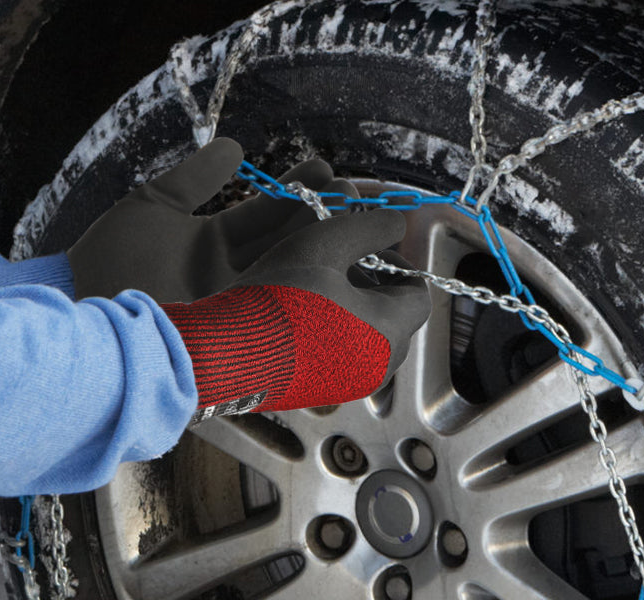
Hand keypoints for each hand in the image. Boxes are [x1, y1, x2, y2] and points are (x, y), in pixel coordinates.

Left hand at [68, 138, 357, 302]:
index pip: (268, 211)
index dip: (300, 189)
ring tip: (356, 212)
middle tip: (357, 191)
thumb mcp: (156, 207)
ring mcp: (240, 304)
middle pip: (291, 240)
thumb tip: (234, 146)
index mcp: (214, 245)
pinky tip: (342, 261)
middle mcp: (232, 276)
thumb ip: (195, 177)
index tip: (328, 168)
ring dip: (328, 242)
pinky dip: (315, 284)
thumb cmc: (109, 264)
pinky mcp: (244, 331)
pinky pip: (287, 308)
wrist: (85, 318)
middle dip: (328, 214)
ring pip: (296, 269)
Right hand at [159, 210, 431, 421]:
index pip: (417, 294)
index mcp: (389, 333)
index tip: (364, 249)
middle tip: (335, 265)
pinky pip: (340, 359)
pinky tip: (295, 317)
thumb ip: (369, 227)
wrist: (226, 353)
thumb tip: (396, 222)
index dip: (395, 264)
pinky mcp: (319, 395)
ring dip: (349, 309)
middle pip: (392, 317)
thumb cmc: (279, 296)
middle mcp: (377, 369)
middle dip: (369, 286)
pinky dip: (330, 334)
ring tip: (313, 288)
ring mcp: (348, 387)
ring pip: (366, 338)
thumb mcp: (324, 243)